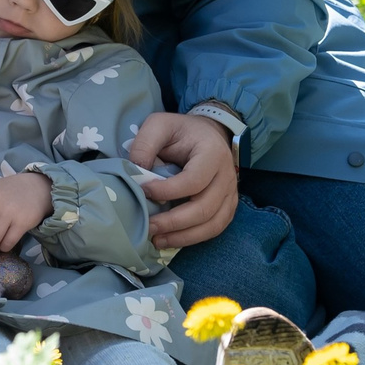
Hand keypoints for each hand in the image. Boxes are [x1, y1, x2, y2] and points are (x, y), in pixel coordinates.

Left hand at [127, 110, 239, 246]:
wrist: (208, 134)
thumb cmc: (181, 131)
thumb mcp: (159, 125)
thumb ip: (145, 144)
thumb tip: (134, 173)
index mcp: (212, 154)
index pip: (193, 180)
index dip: (168, 190)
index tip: (144, 192)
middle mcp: (227, 176)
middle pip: (204, 208)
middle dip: (174, 222)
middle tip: (148, 227)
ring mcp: (230, 194)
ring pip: (213, 224)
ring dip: (184, 237)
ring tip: (157, 240)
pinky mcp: (228, 206)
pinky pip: (215, 228)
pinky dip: (194, 238)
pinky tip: (172, 240)